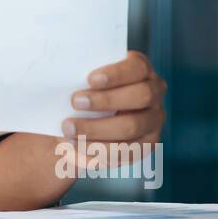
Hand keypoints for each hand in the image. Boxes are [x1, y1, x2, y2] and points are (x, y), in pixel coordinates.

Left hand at [60, 50, 165, 172]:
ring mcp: (153, 121)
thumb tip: (63, 75)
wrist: (82, 120)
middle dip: (106, 100)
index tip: (90, 79)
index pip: (138, 67)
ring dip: (97, 129)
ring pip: (131, 126)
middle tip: (75, 102)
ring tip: (68, 129)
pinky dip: (99, 149)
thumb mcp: (83, 79)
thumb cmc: (83, 91)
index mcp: (141, 69)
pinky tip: (78, 146)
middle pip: (141, 96)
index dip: (117, 74)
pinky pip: (126, 150)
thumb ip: (80, 75)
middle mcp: (154, 93)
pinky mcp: (146, 145)